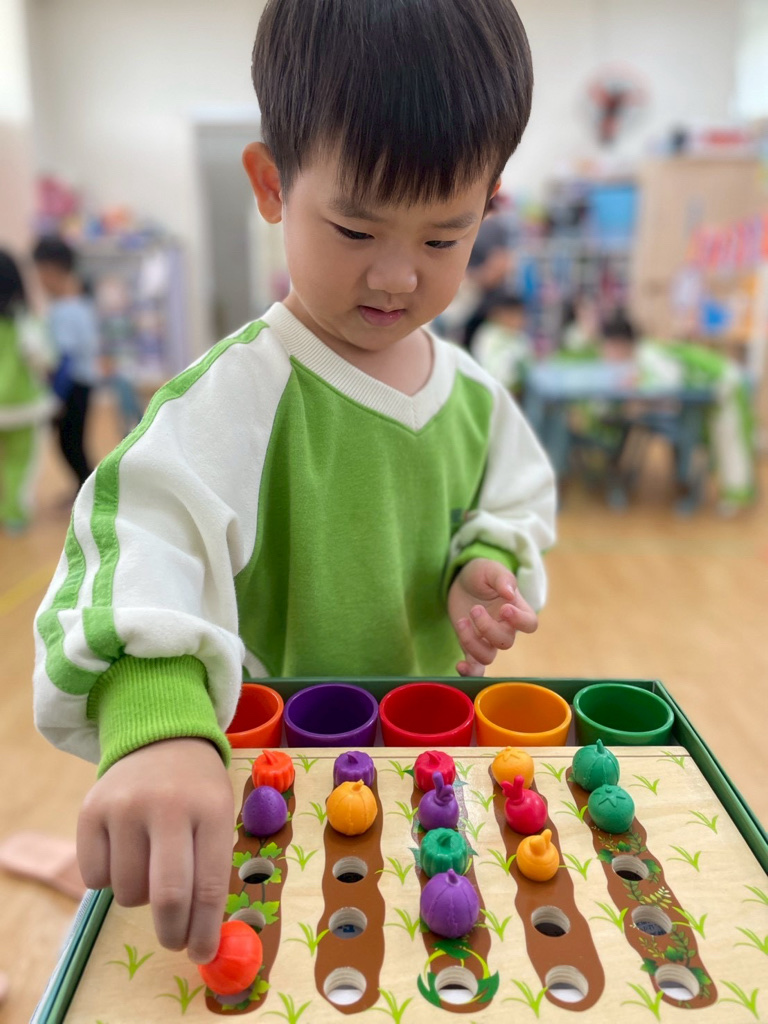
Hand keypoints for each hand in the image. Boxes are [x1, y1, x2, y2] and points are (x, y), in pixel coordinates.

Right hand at [77, 738, 233, 963]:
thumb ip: (212, 868)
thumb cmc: (197, 789)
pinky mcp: (90, 811)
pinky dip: (110, 879)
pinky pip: (95, 877)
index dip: (205, 930)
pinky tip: (125, 850)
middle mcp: (167, 805)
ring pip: (128, 892)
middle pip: (167, 896)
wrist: (160, 738)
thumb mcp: (218, 814)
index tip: (202, 953)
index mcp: (210, 808)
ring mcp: (125, 806)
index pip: (210, 885)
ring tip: (151, 866)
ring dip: (141, 896)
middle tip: (174, 939)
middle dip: (172, 932)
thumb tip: (201, 938)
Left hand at [447, 558, 537, 675]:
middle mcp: (505, 628)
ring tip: (462, 621)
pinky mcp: (471, 645)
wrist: (462, 581)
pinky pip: (474, 666)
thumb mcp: (490, 569)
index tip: (505, 608)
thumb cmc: (482, 574)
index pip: (529, 624)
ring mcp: (487, 639)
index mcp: (517, 610)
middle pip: (505, 642)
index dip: (520, 621)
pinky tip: (459, 665)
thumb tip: (509, 593)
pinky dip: (469, 671)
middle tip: (475, 609)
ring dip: (473, 643)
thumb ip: (502, 578)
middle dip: (488, 628)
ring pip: (488, 656)